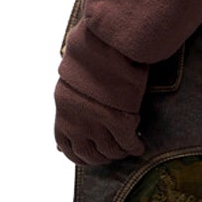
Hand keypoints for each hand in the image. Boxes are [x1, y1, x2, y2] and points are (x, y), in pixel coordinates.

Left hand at [54, 21, 147, 166]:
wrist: (108, 44)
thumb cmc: (90, 56)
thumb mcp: (70, 82)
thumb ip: (71, 105)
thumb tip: (65, 128)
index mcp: (63, 112)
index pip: (66, 148)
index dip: (80, 156)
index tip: (90, 156)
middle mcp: (77, 123)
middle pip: (89, 155)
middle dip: (101, 157)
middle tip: (112, 153)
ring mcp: (98, 124)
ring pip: (110, 152)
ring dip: (119, 152)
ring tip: (126, 148)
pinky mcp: (119, 121)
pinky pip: (128, 143)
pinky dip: (135, 146)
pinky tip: (139, 145)